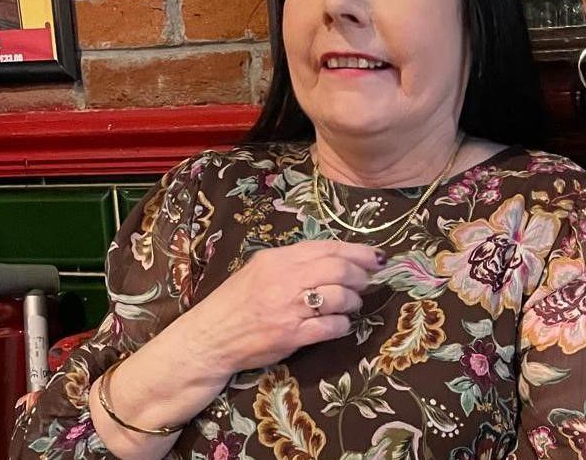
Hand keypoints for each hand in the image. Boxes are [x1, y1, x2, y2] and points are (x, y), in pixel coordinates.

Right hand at [172, 240, 384, 376]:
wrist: (209, 338)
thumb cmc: (237, 302)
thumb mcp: (260, 269)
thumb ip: (295, 261)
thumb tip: (339, 257)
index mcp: (278, 259)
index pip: (328, 247)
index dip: (358, 252)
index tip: (376, 258)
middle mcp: (284, 279)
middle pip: (339, 268)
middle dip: (361, 275)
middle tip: (367, 282)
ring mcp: (289, 308)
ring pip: (340, 296)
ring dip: (353, 301)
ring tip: (351, 304)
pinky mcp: (292, 335)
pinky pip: (331, 327)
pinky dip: (343, 325)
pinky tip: (339, 325)